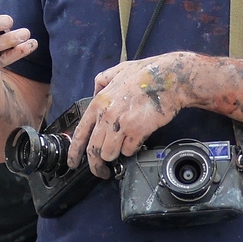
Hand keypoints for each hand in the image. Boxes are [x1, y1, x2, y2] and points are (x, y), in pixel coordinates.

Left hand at [69, 54, 193, 177]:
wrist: (169, 78)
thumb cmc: (147, 73)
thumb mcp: (118, 70)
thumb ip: (103, 81)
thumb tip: (95, 91)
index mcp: (99, 102)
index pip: (80, 133)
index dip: (74, 152)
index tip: (73, 162)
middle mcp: (106, 115)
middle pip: (93, 150)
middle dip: (95, 165)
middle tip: (101, 171)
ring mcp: (121, 124)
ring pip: (109, 153)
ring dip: (116, 155)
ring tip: (122, 148)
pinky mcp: (137, 131)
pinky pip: (129, 150)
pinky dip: (132, 149)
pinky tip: (136, 140)